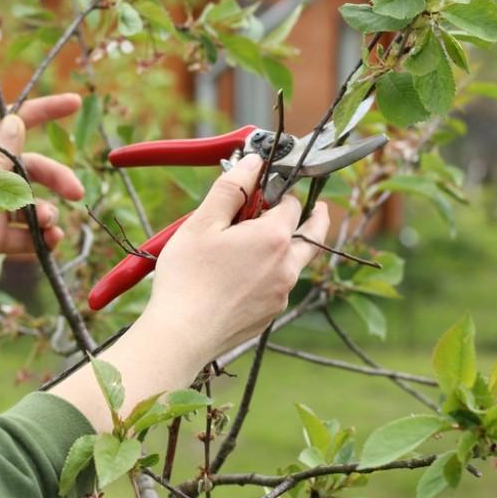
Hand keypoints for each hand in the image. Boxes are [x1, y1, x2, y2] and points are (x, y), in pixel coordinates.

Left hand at [0, 94, 85, 285]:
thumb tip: (17, 119)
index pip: (17, 123)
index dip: (46, 111)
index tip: (75, 103)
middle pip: (35, 170)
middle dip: (58, 178)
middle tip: (77, 192)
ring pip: (32, 206)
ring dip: (47, 214)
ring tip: (49, 225)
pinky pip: (24, 237)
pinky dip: (40, 240)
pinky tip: (50, 243)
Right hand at [144, 152, 329, 363]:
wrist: (182, 335)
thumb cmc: (188, 278)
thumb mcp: (202, 223)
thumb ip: (232, 188)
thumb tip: (253, 162)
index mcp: (274, 237)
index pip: (293, 202)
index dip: (279, 191)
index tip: (265, 188)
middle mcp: (287, 266)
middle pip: (314, 234)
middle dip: (314, 217)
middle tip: (313, 207)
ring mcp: (282, 294)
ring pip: (295, 262)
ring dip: (286, 247)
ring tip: (260, 242)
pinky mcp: (270, 314)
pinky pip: (279, 286)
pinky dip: (270, 274)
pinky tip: (242, 275)